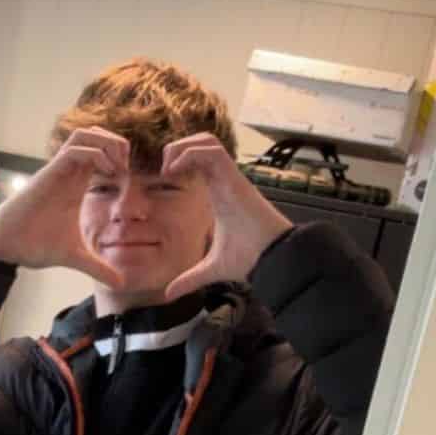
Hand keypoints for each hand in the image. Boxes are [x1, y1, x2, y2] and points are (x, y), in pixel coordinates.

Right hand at [0, 127, 128, 285]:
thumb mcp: (76, 257)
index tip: (127, 181)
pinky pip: (75, 149)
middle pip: (95, 134)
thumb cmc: (34, 243)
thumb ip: (98, 267)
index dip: (119, 158)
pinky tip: (105, 174)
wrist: (6, 245)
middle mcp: (68, 171)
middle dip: (117, 144)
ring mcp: (58, 170)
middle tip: (125, 168)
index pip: (100, 151)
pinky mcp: (49, 173)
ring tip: (116, 167)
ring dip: (107, 143)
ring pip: (85, 134)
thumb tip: (119, 284)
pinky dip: (96, 154)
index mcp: (76, 183)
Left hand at [161, 135, 292, 301]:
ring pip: (206, 140)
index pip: (198, 161)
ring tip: (169, 169)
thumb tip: (169, 294)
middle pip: (200, 142)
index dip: (178, 161)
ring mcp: (230, 177)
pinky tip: (177, 172)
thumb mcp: (210, 269)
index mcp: (218, 193)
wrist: (272, 258)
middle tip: (164, 171)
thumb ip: (189, 278)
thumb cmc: (249, 259)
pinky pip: (213, 151)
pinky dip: (191, 154)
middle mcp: (224, 180)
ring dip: (183, 147)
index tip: (163, 180)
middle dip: (177, 147)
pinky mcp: (235, 178)